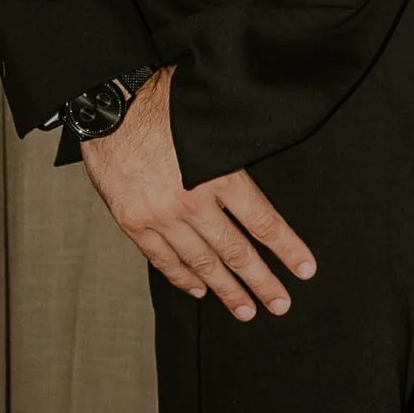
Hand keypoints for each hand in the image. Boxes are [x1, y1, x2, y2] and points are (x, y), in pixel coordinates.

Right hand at [80, 66, 314, 320]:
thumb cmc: (163, 103)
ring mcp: (161, 216)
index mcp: (219, 175)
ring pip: (201, 262)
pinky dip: (182, 277)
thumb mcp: (212, 119)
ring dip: (226, 289)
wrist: (108, 106)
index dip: (287, 249)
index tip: (305, 270)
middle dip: (262, 282)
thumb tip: (271, 146)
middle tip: (280, 304)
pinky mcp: (134, 222)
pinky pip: (163, 259)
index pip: (263, 222)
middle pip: (236, 251)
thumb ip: (237, 146)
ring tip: (246, 310)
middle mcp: (192, 201)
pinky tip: (199, 290)